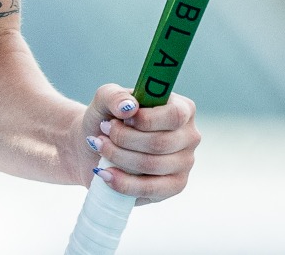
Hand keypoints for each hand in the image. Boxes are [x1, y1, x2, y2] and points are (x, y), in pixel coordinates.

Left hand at [80, 84, 199, 203]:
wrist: (96, 146)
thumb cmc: (108, 118)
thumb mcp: (104, 99)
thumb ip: (114, 96)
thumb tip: (129, 106)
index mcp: (182, 109)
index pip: (175, 115)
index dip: (145, 119)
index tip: (122, 117)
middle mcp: (189, 136)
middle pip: (160, 143)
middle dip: (123, 138)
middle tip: (103, 130)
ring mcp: (184, 163)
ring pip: (152, 165)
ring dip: (118, 156)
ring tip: (100, 146)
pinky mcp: (174, 186)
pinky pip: (151, 189)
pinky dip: (123, 182)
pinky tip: (105, 173)